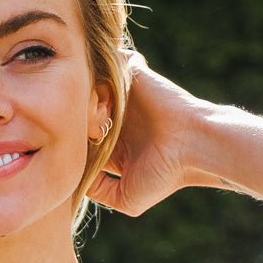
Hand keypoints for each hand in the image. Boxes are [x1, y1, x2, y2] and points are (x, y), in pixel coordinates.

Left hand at [86, 49, 226, 215]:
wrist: (192, 146)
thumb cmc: (164, 175)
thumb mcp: (125, 197)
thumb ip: (98, 191)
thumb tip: (77, 180)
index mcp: (114, 144)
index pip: (80, 140)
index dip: (70, 146)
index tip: (71, 156)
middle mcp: (117, 118)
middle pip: (79, 112)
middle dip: (73, 122)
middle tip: (79, 134)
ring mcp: (124, 96)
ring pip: (89, 88)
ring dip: (84, 101)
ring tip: (93, 119)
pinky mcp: (133, 75)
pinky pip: (106, 65)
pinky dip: (100, 80)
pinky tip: (103, 102)